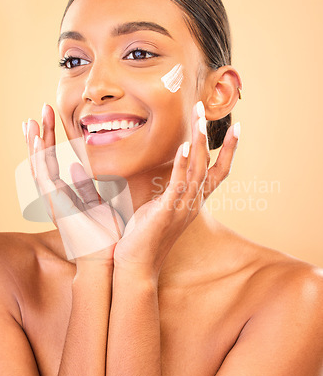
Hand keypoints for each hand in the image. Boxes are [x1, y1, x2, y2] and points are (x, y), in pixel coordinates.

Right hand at [22, 104, 124, 265]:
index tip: (49, 120)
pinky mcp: (56, 203)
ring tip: (32, 118)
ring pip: (39, 165)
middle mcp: (55, 197)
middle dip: (42, 135)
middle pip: (43, 161)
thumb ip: (86, 188)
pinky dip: (38, 155)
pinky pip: (44, 175)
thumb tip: (77, 167)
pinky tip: (35, 138)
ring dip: (36, 141)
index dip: (49, 141)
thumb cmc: (106, 237)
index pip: (52, 163)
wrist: (107, 260)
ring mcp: (53, 201)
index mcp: (65, 196)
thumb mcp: (98, 205)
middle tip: (42, 111)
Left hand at [113, 102, 239, 280]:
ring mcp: (182, 208)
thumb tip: (169, 177)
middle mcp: (192, 203)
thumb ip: (169, 192)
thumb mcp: (161, 209)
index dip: (228, 151)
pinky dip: (182, 165)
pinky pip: (178, 185)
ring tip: (198, 119)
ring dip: (198, 143)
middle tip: (205, 110)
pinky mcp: (167, 212)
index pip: (217, 172)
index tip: (236, 128)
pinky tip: (183, 147)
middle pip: (209, 165)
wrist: (138, 265)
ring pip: (197, 170)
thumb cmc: (146, 236)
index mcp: (193, 201)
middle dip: (210, 137)